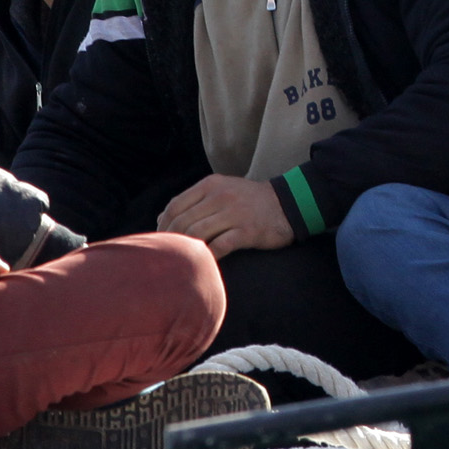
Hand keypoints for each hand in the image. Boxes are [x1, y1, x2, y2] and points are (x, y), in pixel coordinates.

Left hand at [158, 173, 296, 257]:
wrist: (287, 204)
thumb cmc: (247, 201)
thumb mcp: (220, 191)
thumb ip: (192, 201)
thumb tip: (161, 217)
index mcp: (211, 185)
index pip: (175, 205)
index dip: (164, 225)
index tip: (161, 241)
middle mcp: (221, 196)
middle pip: (183, 221)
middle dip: (172, 240)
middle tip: (169, 256)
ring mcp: (235, 213)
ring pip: (198, 233)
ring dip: (187, 249)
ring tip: (183, 260)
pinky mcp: (248, 231)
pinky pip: (220, 246)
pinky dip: (208, 256)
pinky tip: (204, 263)